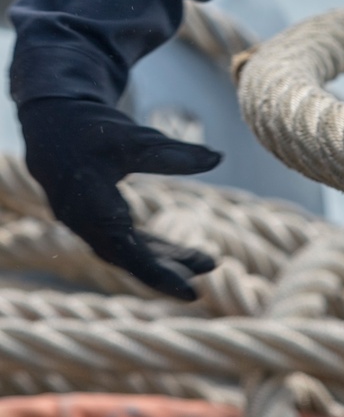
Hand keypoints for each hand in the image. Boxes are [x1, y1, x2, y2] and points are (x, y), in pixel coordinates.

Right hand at [18, 97, 220, 300]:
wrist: (51, 126)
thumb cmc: (91, 130)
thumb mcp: (135, 139)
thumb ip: (174, 153)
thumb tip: (219, 157)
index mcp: (90, 207)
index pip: (127, 252)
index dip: (158, 274)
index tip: (191, 290)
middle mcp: (85, 225)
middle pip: (129, 259)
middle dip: (167, 271)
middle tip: (206, 276)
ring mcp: (89, 226)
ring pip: (129, 253)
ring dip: (164, 260)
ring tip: (206, 263)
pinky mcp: (96, 221)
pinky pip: (126, 244)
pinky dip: (152, 250)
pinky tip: (180, 255)